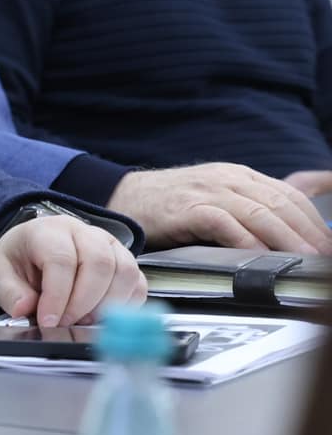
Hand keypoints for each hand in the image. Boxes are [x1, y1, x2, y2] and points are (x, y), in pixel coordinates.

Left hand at [0, 216, 143, 328]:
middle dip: (83, 302)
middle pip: (99, 263)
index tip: (49, 321)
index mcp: (49, 231)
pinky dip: (126, 305)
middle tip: (67, 323)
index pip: (61, 259)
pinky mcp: (125, 262)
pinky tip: (103, 316)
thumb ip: (10, 292)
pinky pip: (138, 284)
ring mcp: (110, 245)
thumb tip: (24, 309)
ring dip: (107, 305)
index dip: (58, 295)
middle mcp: (84, 232)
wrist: (35, 247)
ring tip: (84, 321)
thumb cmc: (22, 260)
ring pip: (125, 272)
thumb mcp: (0, 274)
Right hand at [109, 165, 331, 254]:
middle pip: (280, 204)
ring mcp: (207, 191)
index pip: (289, 195)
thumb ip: (250, 208)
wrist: (123, 198)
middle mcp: (227, 178)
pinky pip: (223, 223)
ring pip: (258, 212)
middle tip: (326, 257)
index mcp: (239, 175)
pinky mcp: (186, 208)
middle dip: (309, 233)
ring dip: (288, 238)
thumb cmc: (172, 206)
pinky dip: (245, 240)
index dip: (314, 221)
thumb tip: (290, 233)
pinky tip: (260, 256)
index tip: (329, 245)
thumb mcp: (216, 197)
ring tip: (306, 259)